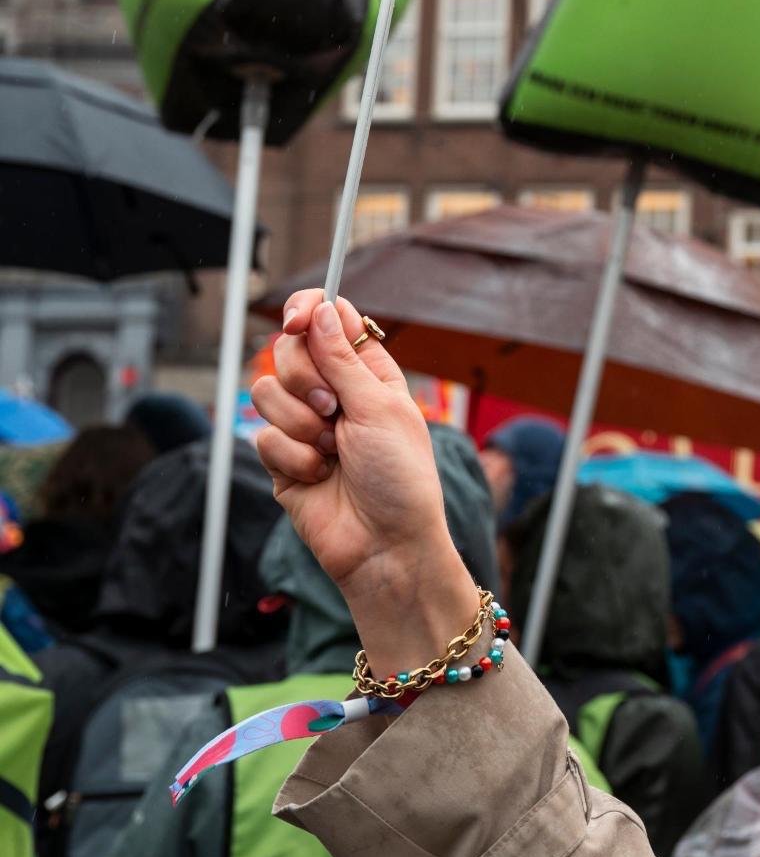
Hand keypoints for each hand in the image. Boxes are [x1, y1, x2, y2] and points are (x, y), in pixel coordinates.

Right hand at [252, 290, 476, 666]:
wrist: (385, 548)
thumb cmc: (399, 478)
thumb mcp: (379, 408)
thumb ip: (343, 359)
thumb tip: (322, 308)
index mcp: (368, 373)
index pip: (329, 320)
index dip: (308, 310)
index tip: (297, 318)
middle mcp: (334, 394)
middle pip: (289, 350)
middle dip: (305, 378)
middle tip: (332, 410)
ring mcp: (305, 426)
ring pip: (266, 391)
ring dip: (299, 423)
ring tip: (331, 451)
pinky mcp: (282, 461)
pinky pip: (262, 437)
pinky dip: (291, 458)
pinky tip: (319, 477)